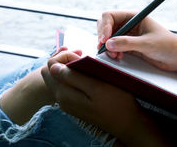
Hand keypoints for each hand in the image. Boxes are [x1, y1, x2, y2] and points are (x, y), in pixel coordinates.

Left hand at [41, 50, 165, 145]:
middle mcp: (61, 99)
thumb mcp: (97, 87)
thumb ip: (74, 77)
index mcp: (64, 94)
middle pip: (50, 72)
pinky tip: (87, 73)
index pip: (50, 67)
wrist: (126, 122)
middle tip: (81, 56)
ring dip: (68, 67)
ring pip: (57, 78)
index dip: (65, 56)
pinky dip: (72, 75)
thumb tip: (53, 67)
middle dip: (63, 60)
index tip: (80, 55)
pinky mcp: (73, 103)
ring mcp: (66, 102)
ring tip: (85, 63)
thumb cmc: (117, 102)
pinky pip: (64, 84)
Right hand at [97, 10, 176, 71]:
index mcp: (134, 16)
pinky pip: (114, 46)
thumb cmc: (167, 46)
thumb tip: (108, 44)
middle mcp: (129, 24)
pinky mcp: (129, 45)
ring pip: (108, 37)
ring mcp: (128, 35)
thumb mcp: (147, 44)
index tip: (104, 40)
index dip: (104, 27)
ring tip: (114, 55)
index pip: (111, 16)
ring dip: (107, 47)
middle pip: (106, 25)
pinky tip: (118, 57)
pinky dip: (112, 52)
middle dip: (103, 37)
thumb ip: (127, 43)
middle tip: (103, 48)